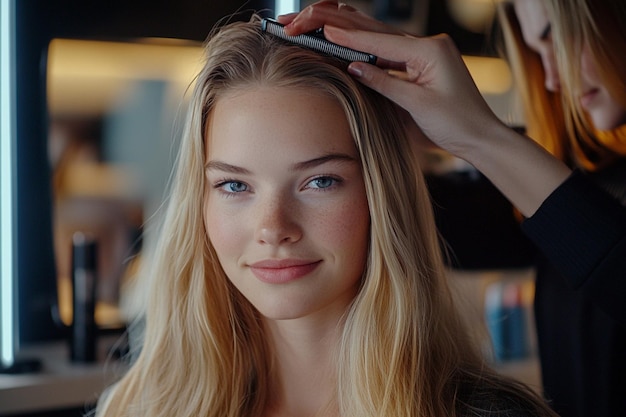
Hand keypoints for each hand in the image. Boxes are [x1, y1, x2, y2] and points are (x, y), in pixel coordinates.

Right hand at [277, 1, 502, 157]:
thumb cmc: (458, 123)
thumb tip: (353, 65)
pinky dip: (363, 46)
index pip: (379, 40)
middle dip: (339, 24)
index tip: (320, 29)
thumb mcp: (418, 105)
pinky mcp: (420, 63)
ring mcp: (424, 52)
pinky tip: (344, 40)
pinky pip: (386, 51)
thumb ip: (384, 82)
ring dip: (347, 31)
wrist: (480, 136)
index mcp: (429, 49)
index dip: (347, 36)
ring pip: (378, 37)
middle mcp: (426, 44)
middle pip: (374, 30)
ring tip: (318, 23)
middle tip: (307, 19)